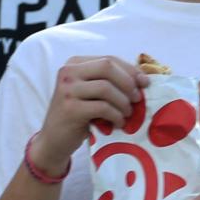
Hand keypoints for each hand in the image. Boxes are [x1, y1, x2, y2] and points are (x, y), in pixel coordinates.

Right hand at [30, 55, 146, 174]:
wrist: (54, 140)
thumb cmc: (78, 115)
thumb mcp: (90, 93)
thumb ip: (108, 81)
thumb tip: (142, 78)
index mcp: (74, 64)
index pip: (109, 59)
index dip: (130, 70)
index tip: (145, 83)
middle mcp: (68, 72)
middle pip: (107, 67)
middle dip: (128, 83)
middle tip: (137, 99)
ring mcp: (67, 90)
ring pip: (106, 88)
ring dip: (123, 102)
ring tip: (127, 114)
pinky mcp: (70, 109)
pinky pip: (102, 107)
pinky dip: (116, 116)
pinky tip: (118, 123)